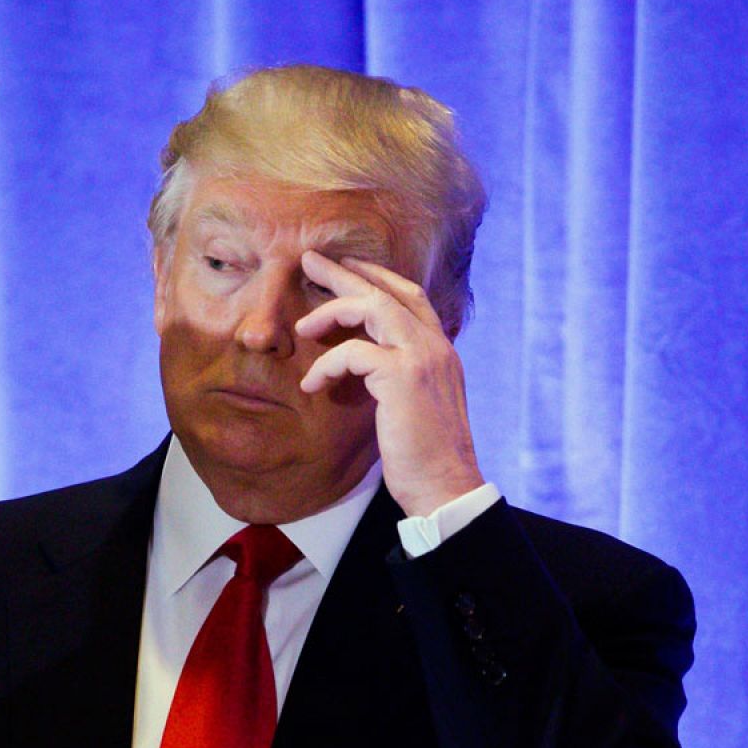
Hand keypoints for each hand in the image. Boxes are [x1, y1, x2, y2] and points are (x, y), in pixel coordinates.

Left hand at [296, 251, 484, 516]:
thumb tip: (368, 367)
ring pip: (370, 308)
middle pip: (386, 292)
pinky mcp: (402, 378)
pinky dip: (326, 366)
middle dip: (344, 273)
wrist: (445, 486)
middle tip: (309, 261)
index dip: (377, 277)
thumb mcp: (417, 405)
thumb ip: (401, 377)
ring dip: (330, 311)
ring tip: (302, 327)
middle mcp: (436, 347)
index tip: (347, 267)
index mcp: (442, 351)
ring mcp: (421, 358)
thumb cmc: (426, 456)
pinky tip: (311, 386)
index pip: (411, 296)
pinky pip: (352, 353)